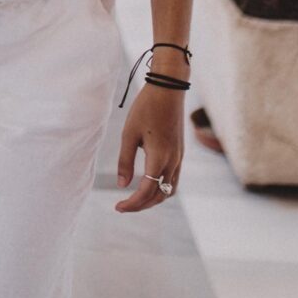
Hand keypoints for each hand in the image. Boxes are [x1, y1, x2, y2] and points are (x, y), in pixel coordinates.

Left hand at [115, 83, 183, 211]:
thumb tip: (122, 185)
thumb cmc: (145, 109)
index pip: (147, 190)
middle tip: (122, 207)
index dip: (132, 203)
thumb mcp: (128, 133)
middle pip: (160, 195)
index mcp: (159, 157)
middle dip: (141, 205)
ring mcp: (179, 158)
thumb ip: (125, 160)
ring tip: (134, 200)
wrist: (169, 91)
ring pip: (169, 190)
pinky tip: (147, 186)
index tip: (117, 207)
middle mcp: (173, 162)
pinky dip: (161, 189)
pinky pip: (173, 180)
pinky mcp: (180, 154)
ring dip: (153, 199)